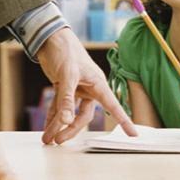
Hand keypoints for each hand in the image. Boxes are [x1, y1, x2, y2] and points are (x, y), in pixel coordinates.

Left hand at [37, 27, 136, 143]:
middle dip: (71, 129)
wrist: (50, 39)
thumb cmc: (65, 51)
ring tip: (47, 138)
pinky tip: (47, 127)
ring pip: (69, 112)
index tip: (133, 134)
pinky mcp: (64, 87)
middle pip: (84, 116)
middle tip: (58, 140)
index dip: (124, 120)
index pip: (113, 105)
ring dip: (58, 125)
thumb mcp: (67, 75)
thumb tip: (65, 121)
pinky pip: (59, 106)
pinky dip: (53, 116)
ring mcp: (76, 88)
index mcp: (97, 84)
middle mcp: (89, 88)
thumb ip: (66, 99)